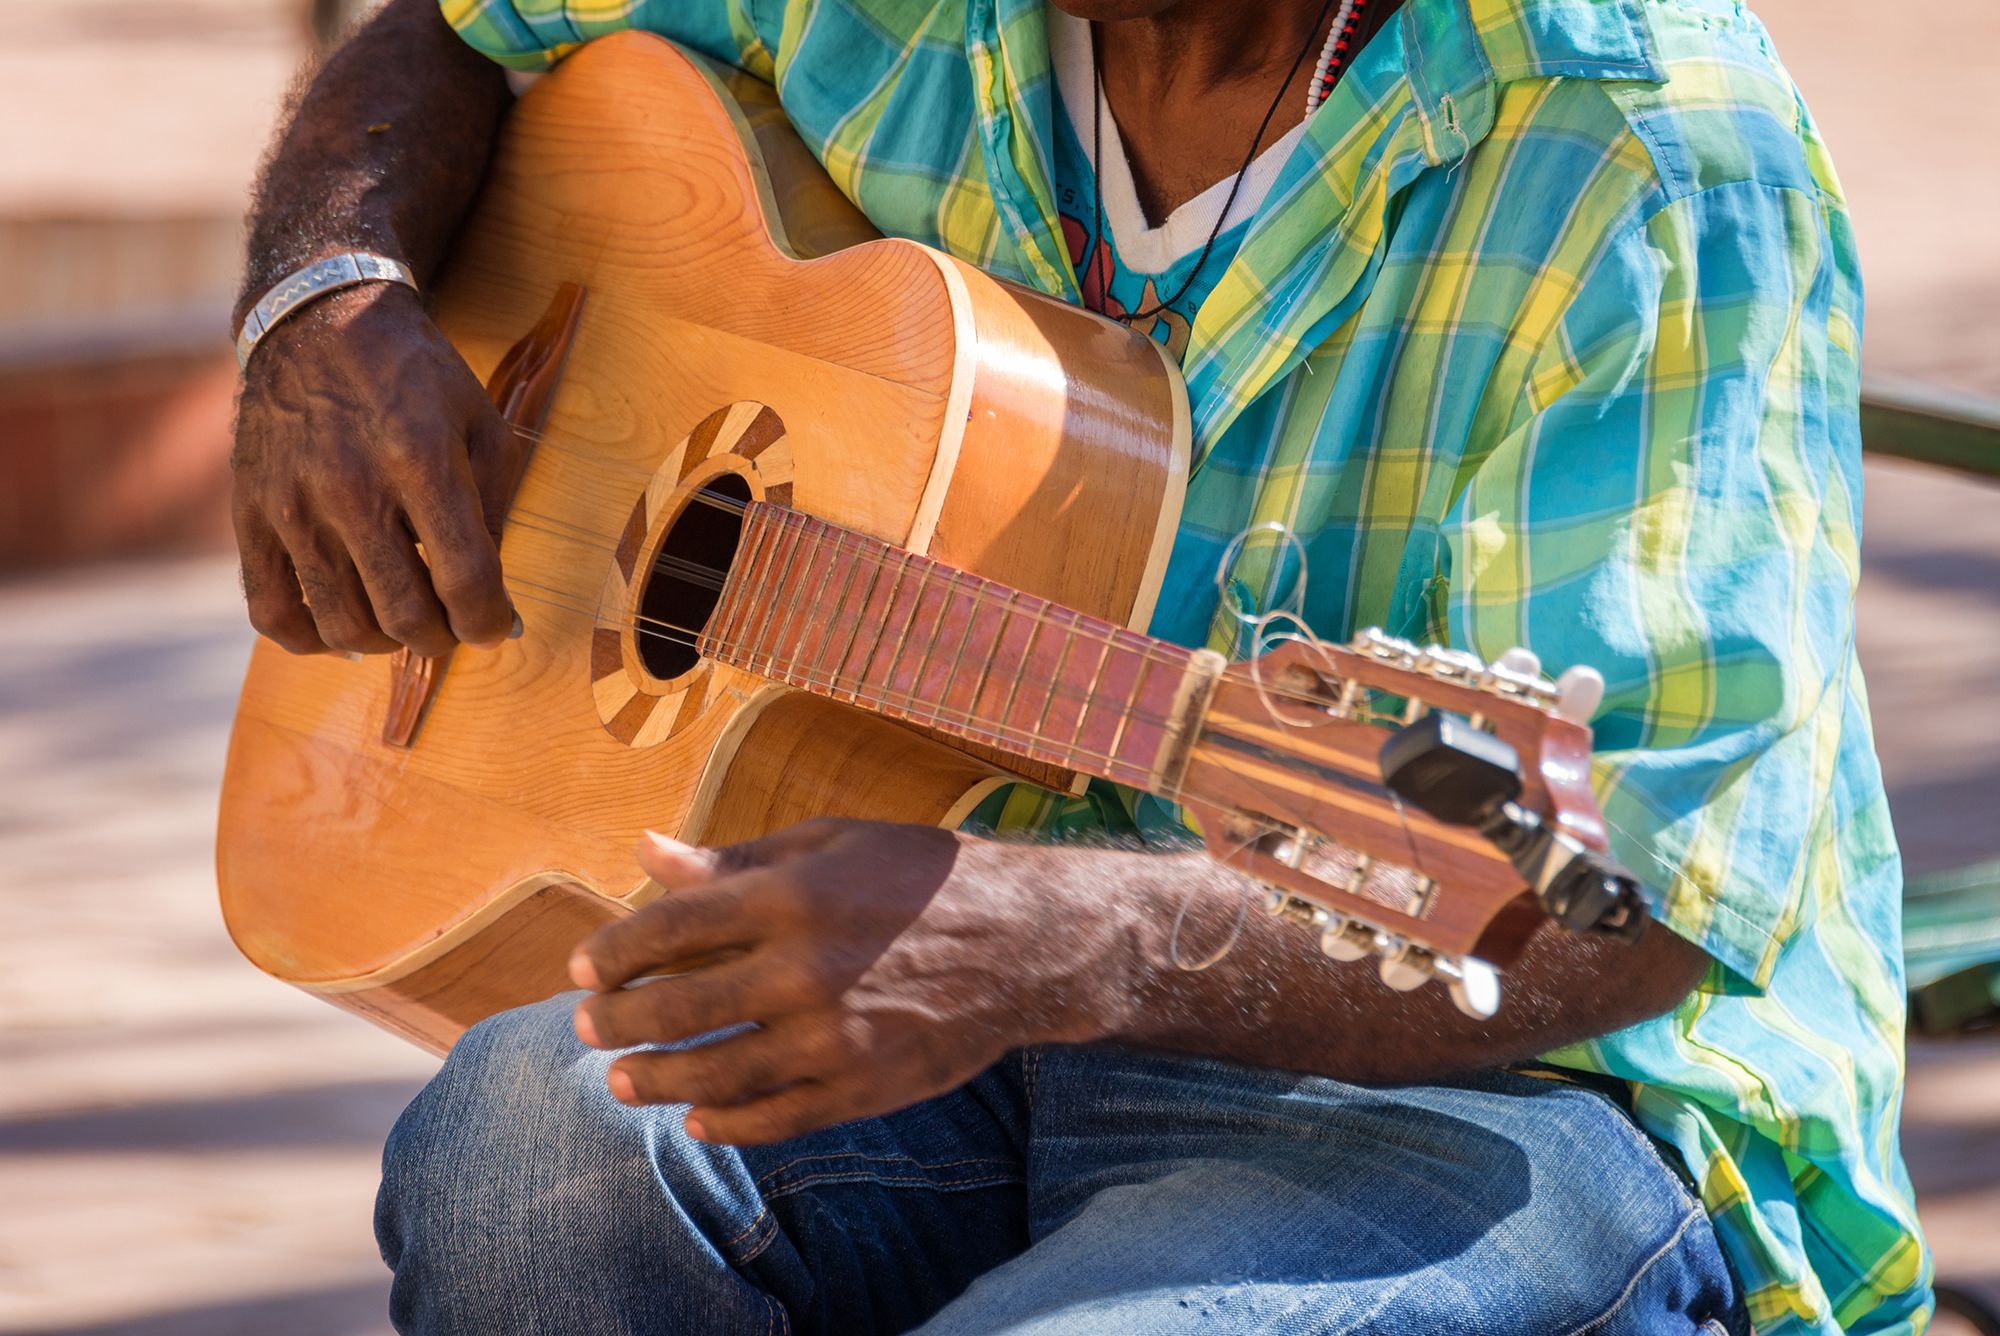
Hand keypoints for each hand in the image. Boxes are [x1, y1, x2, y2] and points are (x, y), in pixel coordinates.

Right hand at [230, 281, 519, 655]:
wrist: (318, 319)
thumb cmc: (416, 377)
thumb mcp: (481, 425)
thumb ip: (494, 512)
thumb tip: (501, 606)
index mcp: (421, 462)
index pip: (465, 581)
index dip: (490, 622)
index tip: (497, 625)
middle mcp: (352, 489)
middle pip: (406, 615)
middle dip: (443, 637)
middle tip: (452, 624)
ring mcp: (293, 506)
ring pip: (343, 624)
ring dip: (386, 642)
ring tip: (402, 621)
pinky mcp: (249, 514)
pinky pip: (271, 611)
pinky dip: (311, 639)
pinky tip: (341, 626)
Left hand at [568, 820, 1131, 1144]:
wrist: (1025, 941)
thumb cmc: (919, 876)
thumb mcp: (830, 843)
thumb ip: (734, 858)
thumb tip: (646, 851)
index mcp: (791, 894)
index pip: (669, 928)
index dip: (612, 950)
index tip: (583, 966)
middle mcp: (805, 968)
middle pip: (677, 1007)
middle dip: (615, 1021)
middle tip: (586, 1026)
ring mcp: (833, 1036)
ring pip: (714, 1074)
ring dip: (654, 1081)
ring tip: (623, 1081)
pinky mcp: (862, 1086)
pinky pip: (773, 1119)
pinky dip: (725, 1124)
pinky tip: (696, 1120)